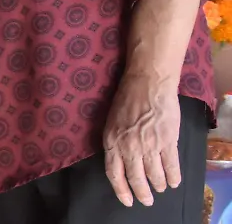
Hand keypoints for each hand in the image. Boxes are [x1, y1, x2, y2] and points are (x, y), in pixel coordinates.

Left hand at [102, 74, 181, 206]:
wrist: (147, 84)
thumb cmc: (126, 99)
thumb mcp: (110, 122)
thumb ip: (115, 142)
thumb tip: (119, 161)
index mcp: (112, 142)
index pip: (114, 174)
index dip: (121, 190)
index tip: (127, 200)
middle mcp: (129, 147)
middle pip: (136, 178)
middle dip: (142, 193)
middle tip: (146, 200)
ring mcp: (149, 145)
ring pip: (155, 175)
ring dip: (159, 185)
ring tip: (161, 188)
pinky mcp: (167, 141)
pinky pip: (171, 166)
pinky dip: (173, 177)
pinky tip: (174, 182)